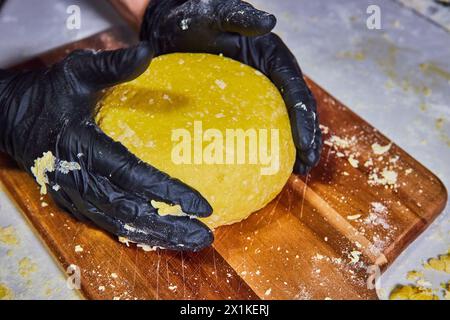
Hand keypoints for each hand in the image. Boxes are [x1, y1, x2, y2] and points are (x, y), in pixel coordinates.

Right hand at [0, 43, 212, 250]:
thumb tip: (147, 50)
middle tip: (205, 235)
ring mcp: (74, 195)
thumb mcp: (77, 71)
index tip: (201, 205)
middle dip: (170, 226)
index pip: (132, 174)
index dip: (168, 192)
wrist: (11, 117)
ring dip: (158, 237)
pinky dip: (138, 234)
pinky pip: (110, 224)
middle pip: (130, 211)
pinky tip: (163, 237)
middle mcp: (78, 178)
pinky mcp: (75, 202)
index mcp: (81, 145)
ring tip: (192, 242)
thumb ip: (112, 66)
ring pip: (121, 224)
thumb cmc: (48, 93)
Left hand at [140, 0, 322, 174]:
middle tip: (306, 165)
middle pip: (297, 109)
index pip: (295, 89)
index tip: (305, 144)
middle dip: (306, 137)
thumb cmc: (193, 18)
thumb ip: (239, 16)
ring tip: (296, 171)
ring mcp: (258, 90)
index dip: (304, 118)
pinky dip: (267, 143)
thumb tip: (269, 21)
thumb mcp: (214, 14)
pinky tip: (263, 163)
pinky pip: (259, 123)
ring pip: (283, 119)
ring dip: (293, 145)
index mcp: (273, 56)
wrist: (172, 28)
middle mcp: (271, 75)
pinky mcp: (242, 101)